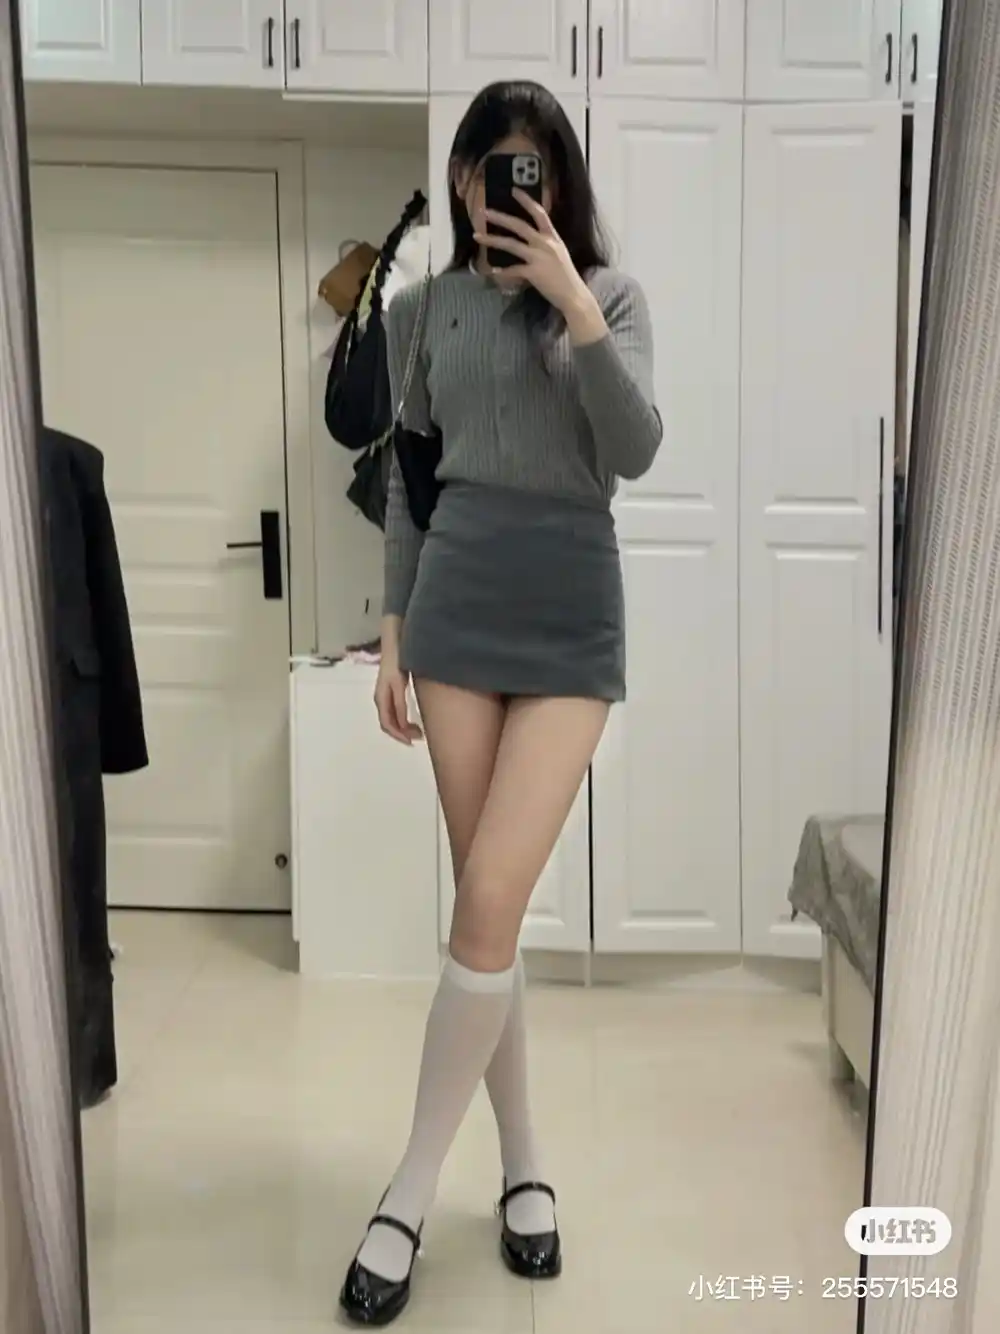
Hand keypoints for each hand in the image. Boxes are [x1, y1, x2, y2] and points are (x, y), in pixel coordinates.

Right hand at [374, 655, 422, 745]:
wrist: (395, 643)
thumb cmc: (396, 661)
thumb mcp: (398, 683)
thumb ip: (399, 703)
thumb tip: (402, 724)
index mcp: (381, 699)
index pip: (387, 724)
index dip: (399, 735)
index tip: (413, 741)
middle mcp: (381, 699)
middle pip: (389, 724)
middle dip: (402, 734)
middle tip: (420, 737)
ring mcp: (385, 695)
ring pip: (392, 719)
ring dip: (403, 728)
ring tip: (419, 731)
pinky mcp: (391, 690)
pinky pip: (395, 711)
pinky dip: (403, 719)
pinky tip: (413, 718)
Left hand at [475, 189, 593, 315]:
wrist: (573, 295)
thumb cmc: (566, 275)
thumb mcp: (558, 253)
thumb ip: (545, 244)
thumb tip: (528, 239)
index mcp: (552, 236)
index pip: (539, 213)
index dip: (526, 200)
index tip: (513, 190)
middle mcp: (545, 243)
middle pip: (519, 226)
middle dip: (500, 217)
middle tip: (484, 212)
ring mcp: (538, 257)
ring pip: (511, 244)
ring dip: (492, 240)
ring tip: (477, 236)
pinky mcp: (533, 273)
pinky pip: (513, 269)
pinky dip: (502, 271)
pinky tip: (492, 271)